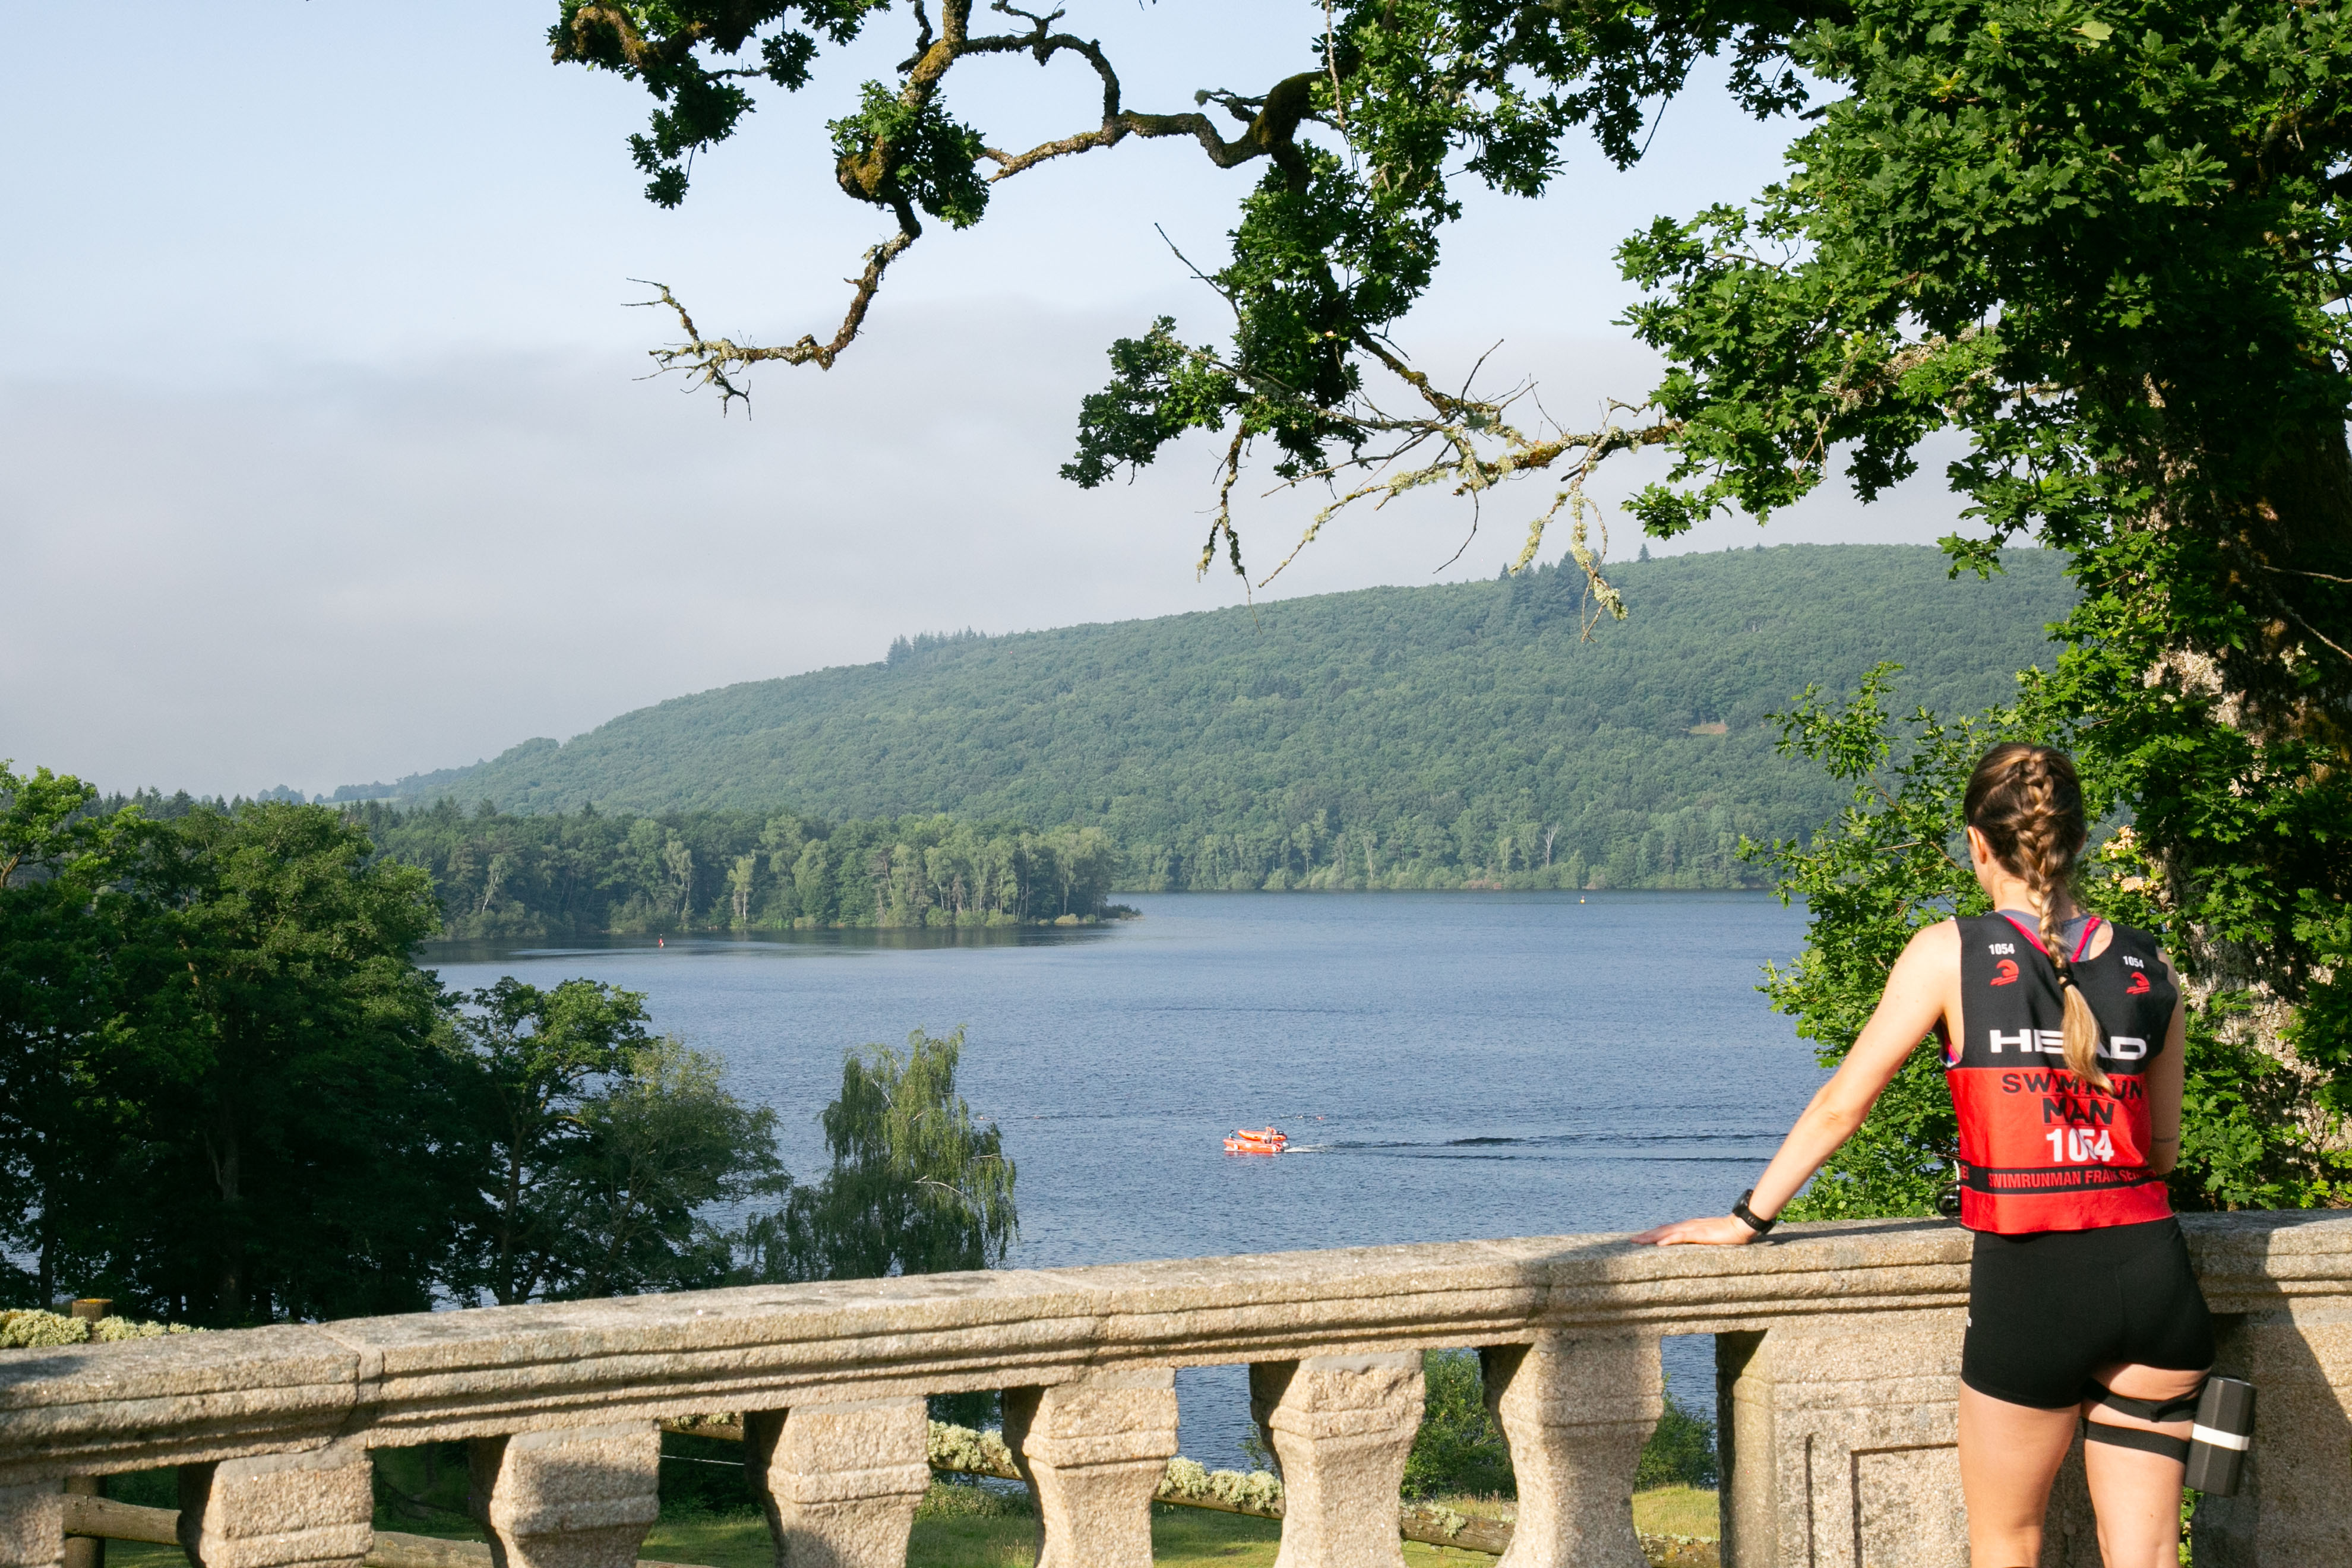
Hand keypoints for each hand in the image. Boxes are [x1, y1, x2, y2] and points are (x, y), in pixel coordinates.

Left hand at [1630, 1214, 1762, 1246]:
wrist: (1741, 1225)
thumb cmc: (1727, 1233)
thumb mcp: (1708, 1237)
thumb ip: (1698, 1240)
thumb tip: (1689, 1246)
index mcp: (1688, 1226)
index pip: (1666, 1229)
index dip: (1652, 1234)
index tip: (1640, 1238)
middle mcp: (1687, 1225)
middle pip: (1662, 1230)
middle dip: (1646, 1235)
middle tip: (1631, 1241)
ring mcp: (1693, 1229)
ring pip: (1667, 1232)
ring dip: (1651, 1237)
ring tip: (1638, 1241)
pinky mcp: (1700, 1234)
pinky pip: (1681, 1237)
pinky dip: (1669, 1240)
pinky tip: (1659, 1244)